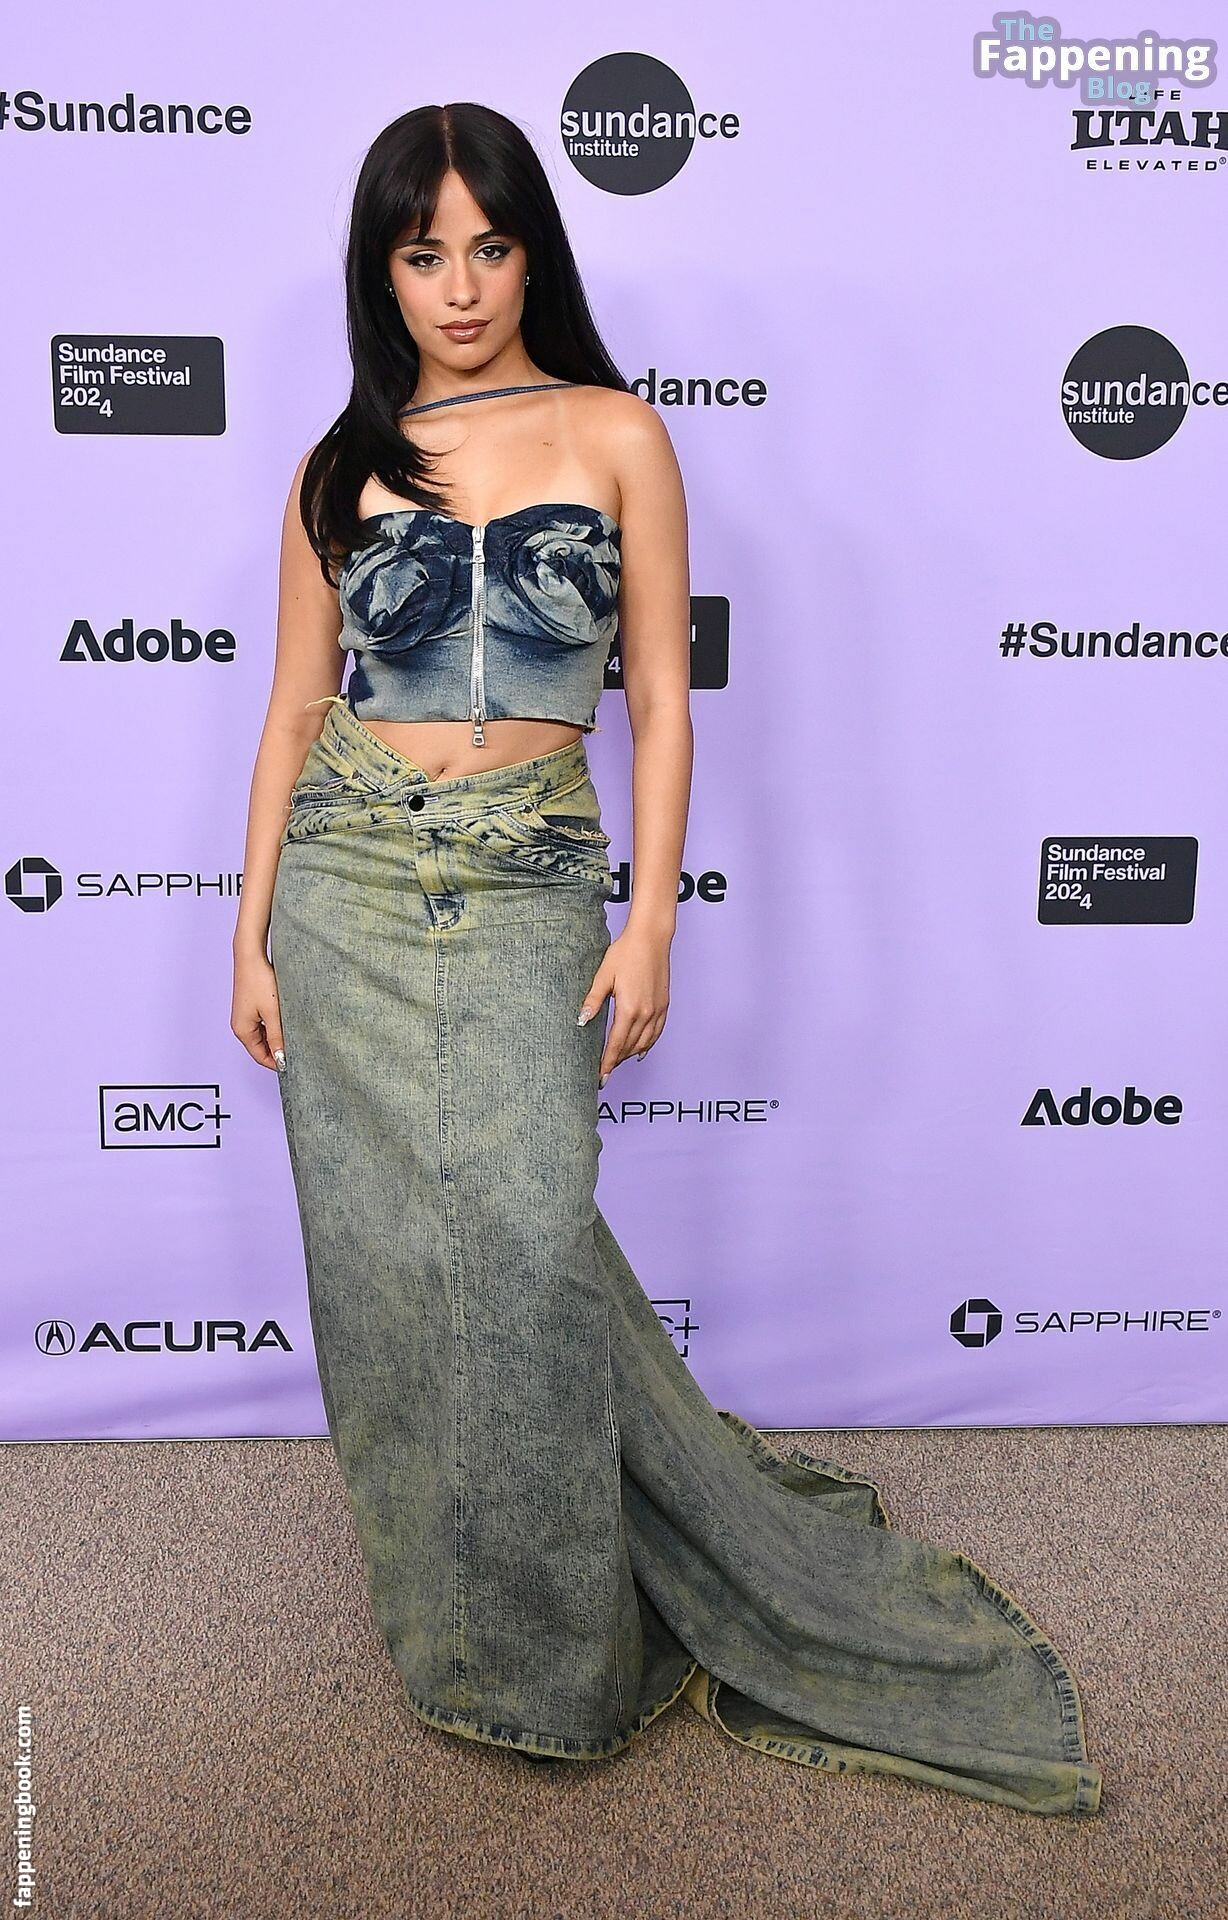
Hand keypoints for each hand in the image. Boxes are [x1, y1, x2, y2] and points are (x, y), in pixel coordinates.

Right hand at [232, 948, 285, 1071]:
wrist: (251, 957)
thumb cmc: (258, 980)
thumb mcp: (273, 1013)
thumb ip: (277, 1037)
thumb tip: (281, 1057)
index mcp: (243, 1031)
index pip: (260, 1057)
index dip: (277, 1063)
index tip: (295, 1064)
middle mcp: (241, 1026)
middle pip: (261, 1048)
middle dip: (278, 1051)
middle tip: (299, 1050)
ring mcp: (245, 1017)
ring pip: (264, 1036)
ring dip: (278, 1038)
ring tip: (295, 1036)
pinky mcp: (251, 1008)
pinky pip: (264, 1025)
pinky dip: (275, 1028)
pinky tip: (287, 1023)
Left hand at [578, 926, 669, 1086]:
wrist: (650, 939)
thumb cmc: (625, 953)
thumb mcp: (603, 976)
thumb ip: (593, 1001)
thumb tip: (581, 1021)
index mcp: (629, 1009)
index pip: (616, 1044)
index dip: (608, 1062)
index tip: (601, 1077)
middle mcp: (646, 1014)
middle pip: (630, 1047)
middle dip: (617, 1061)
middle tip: (605, 1073)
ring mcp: (657, 1010)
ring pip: (644, 1043)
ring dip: (630, 1055)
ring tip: (618, 1062)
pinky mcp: (664, 1005)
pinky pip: (657, 1033)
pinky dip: (648, 1045)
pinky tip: (640, 1051)